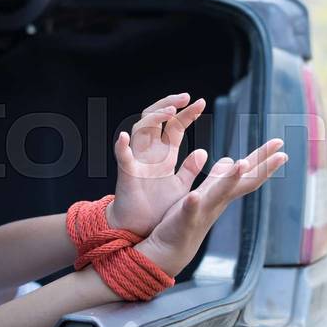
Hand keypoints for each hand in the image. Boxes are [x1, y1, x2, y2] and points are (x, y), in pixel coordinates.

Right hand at [108, 93, 207, 235]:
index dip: (187, 113)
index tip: (202, 103)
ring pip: (140, 129)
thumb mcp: (180, 185)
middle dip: (169, 104)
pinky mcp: (127, 174)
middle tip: (186, 97)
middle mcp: (150, 152)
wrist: (141, 229)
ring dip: (153, 118)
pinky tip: (124, 137)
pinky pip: (122, 157)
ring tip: (169, 111)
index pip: (175, 126)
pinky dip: (122, 147)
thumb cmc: (158, 207)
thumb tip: (204, 152)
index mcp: (164, 154)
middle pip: (155, 119)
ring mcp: (137, 160)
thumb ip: (190, 169)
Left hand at [136, 139, 287, 276]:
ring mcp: (203, 211)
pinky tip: (194, 195)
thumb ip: (216, 177)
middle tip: (282, 153)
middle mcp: (217, 202)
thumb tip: (230, 160)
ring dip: (231, 179)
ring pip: (220, 194)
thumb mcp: (204, 194)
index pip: (247, 174)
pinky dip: (193, 204)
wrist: (169, 252)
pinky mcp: (184, 221)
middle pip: (243, 182)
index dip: (263, 158)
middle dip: (262, 167)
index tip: (280, 143)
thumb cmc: (185, 221)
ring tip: (242, 163)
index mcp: (221, 193)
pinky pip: (189, 212)